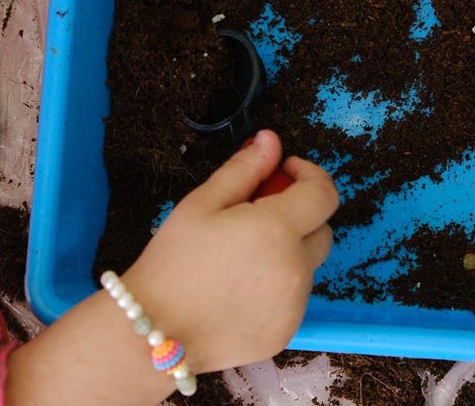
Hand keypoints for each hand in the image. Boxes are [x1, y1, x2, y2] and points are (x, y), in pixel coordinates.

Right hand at [5, 130, 337, 401]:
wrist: (150, 334)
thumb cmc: (172, 261)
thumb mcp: (202, 204)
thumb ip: (244, 169)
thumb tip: (271, 140)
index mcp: (278, 231)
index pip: (324, 194)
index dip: (310, 175)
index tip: (285, 171)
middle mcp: (297, 269)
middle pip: (321, 231)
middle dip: (299, 216)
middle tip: (257, 217)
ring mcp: (295, 305)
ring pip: (307, 267)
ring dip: (287, 254)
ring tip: (239, 260)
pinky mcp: (287, 332)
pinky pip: (294, 300)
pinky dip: (278, 288)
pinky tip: (238, 291)